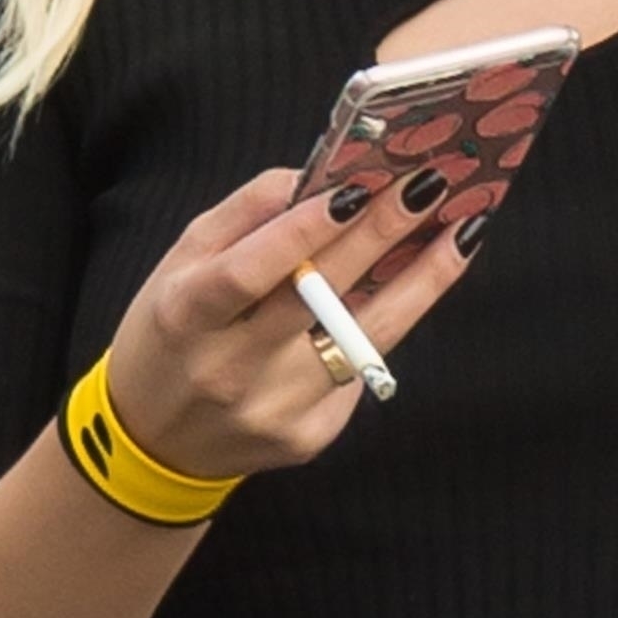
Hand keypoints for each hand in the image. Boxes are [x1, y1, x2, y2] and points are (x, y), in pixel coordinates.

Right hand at [102, 164, 481, 483]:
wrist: (155, 441)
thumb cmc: (171, 333)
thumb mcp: (181, 263)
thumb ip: (243, 216)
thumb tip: (311, 177)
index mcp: (186, 316)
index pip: (249, 271)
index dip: (305, 230)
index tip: (360, 185)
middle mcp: (229, 368)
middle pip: (317, 298)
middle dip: (381, 235)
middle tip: (431, 186)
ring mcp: (274, 409)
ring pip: (363, 338)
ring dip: (420, 282)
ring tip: (461, 234)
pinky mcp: (308, 437)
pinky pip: (358, 371)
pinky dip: (383, 327)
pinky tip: (411, 289)